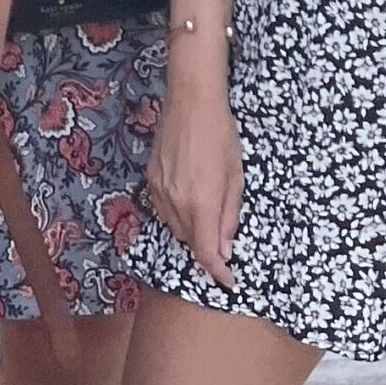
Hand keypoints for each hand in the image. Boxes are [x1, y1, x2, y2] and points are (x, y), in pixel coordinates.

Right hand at [144, 84, 242, 288]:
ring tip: (206, 212)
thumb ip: (229, 217)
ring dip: (191, 231)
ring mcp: (159, 190)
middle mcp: (176, 202)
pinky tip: (187, 199)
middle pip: (189, 242)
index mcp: (201, 204)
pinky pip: (162, 209)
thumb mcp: (235, 179)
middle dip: (207, 247)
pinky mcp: (150, 178)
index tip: (228, 282)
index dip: (217, 273)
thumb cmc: (221, 136)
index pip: (206, 253)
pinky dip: (176, 214)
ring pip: (174, 227)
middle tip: (222, 237)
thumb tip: (224, 250)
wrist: (191, 102)